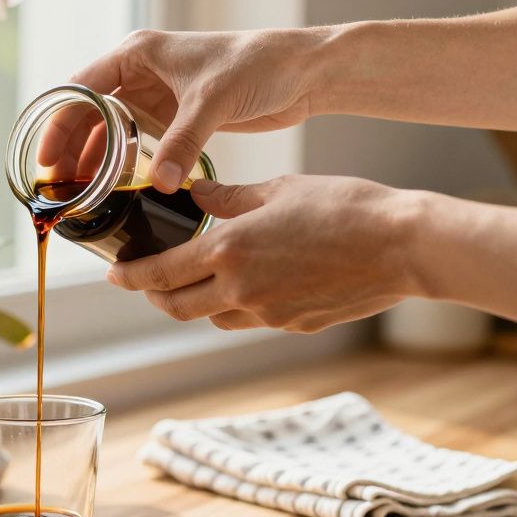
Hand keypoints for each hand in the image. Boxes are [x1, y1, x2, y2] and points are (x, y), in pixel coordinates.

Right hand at [47, 28, 326, 191]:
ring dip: (96, 162)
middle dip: (73, 151)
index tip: (46, 163)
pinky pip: (138, 144)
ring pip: (111, 132)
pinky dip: (125, 166)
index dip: (58, 126)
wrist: (303, 72)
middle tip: (62, 190)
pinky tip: (118, 192)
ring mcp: (158, 96)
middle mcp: (141, 73)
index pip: (80, 90)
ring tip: (84, 197)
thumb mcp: (212, 103)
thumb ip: (182, 143)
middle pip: (89, 114)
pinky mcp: (177, 117)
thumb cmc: (259, 66)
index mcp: (137, 54)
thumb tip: (158, 185)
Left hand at [107, 176, 423, 332]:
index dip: (131, 277)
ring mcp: (268, 314)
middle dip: (155, 296)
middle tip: (148, 282)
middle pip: (177, 306)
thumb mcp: (279, 190)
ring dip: (198, 301)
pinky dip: (240, 305)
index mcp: (229, 250)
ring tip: (202, 277)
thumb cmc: (345, 207)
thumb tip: (194, 193)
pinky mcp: (294, 326)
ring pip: (213, 317)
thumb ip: (229, 197)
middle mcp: (241, 289)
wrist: (404, 247)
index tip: (113, 275)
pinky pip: (251, 320)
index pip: (161, 273)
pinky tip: (254, 282)